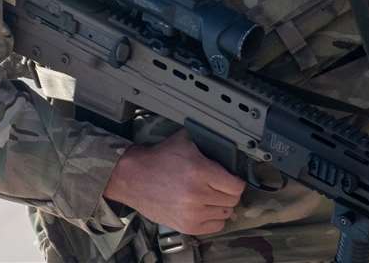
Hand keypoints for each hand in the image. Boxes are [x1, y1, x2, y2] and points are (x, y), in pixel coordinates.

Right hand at [103, 130, 245, 235]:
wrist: (133, 178)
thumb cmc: (158, 159)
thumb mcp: (184, 142)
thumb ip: (207, 144)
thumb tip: (227, 147)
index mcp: (200, 171)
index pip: (236, 186)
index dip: (236, 181)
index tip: (231, 179)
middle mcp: (198, 194)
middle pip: (232, 200)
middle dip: (228, 192)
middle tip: (220, 186)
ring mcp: (192, 212)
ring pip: (225, 214)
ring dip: (221, 205)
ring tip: (211, 197)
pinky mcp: (186, 226)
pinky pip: (215, 227)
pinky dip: (214, 218)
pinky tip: (206, 208)